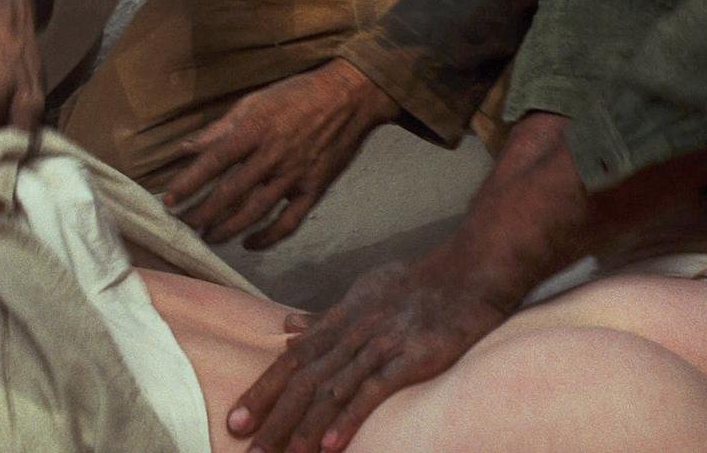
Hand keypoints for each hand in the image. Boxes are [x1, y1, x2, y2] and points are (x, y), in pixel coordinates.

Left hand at [163, 59, 399, 248]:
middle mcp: (272, 156)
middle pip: (230, 193)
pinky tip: (250, 243)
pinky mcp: (314, 189)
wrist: (351, 97)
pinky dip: (268, 237)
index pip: (213, 162)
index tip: (168, 200)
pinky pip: (289, 222)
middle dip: (202, 213)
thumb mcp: (255, 101)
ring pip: (255, 212)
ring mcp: (294, 175)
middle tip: (184, 225)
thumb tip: (186, 147)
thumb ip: (220, 128)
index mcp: (255, 130)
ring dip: (228, 229)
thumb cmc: (298, 95)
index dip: (189, 183)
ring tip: (209, 236)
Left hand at [227, 259, 512, 451]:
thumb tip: (287, 329)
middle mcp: (354, 332)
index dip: (262, 390)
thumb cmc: (418, 283)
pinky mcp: (412, 358)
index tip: (236, 420)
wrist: (470, 271)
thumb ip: (326, 318)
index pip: (292, 360)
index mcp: (341, 319)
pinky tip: (331, 445)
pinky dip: (349, 417)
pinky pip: (374, 391)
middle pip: (303, 379)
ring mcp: (382, 345)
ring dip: (303, 426)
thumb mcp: (364, 292)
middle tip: (245, 447)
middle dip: (272, 415)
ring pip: (332, 389)